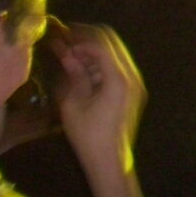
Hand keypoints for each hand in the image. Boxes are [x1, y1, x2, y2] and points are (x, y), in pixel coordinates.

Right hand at [51, 23, 146, 169]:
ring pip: (115, 53)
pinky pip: (116, 66)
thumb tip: (64, 52)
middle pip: (112, 42)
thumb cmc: (88, 136)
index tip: (60, 36)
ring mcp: (135, 82)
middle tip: (65, 39)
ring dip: (93, 50)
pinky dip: (99, 63)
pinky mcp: (132, 90)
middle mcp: (131, 76)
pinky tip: (81, 68)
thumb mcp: (73, 103)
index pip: (100, 44)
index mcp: (118, 79)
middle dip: (87, 38)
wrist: (110, 160)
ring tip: (69, 54)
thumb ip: (73, 74)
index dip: (79, 37)